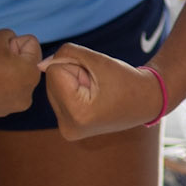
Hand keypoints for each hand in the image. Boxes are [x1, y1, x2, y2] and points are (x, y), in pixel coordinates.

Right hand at [0, 29, 41, 117]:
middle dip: (11, 57)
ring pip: (11, 78)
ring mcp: (8, 109)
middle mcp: (25, 97)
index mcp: (30, 76)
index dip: (12, 41)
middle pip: (24, 64)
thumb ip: (12, 38)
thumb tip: (13, 47)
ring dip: (1, 71)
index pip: (32, 45)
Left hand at [43, 46, 163, 141]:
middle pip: (51, 81)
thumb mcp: (97, 60)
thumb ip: (66, 54)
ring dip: (73, 83)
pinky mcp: (69, 129)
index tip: (98, 78)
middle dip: (73, 75)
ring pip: (53, 88)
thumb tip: (39, 65)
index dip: (76, 65)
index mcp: (77, 113)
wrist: (146, 101)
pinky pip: (59, 98)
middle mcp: (68, 128)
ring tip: (97, 91)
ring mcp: (68, 131)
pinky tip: (92, 99)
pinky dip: (73, 92)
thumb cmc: (125, 79)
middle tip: (98, 84)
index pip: (54, 72)